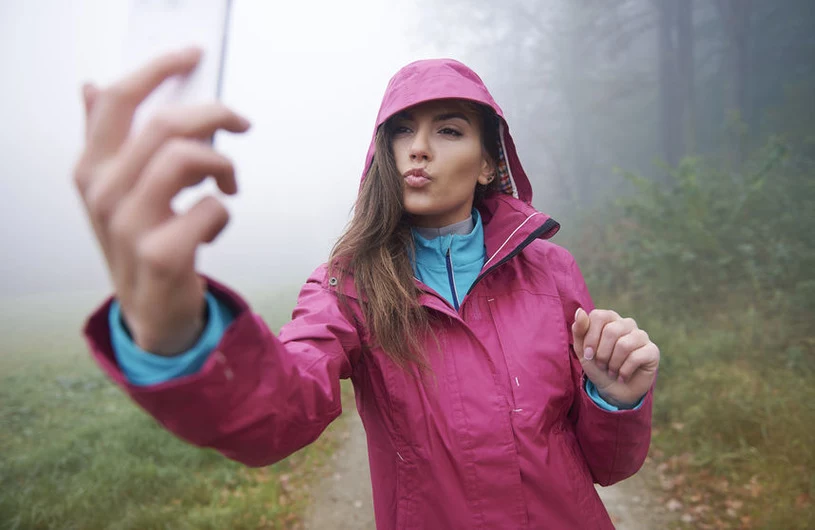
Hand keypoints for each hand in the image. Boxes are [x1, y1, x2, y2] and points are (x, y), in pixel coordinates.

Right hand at [73, 48, 250, 354]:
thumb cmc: (144, 242)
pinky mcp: (161, 254)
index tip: (194, 55)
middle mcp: (104, 193)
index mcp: (92, 169)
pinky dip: (222, 212)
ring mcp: (129, 224)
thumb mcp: (118, 191)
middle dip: (215, 115)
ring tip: (228, 185)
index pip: (119, 100)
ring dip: (222, 165)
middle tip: (240, 123)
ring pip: (187, 157)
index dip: (158, 70)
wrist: (151, 312)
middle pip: (165, 124)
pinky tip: (211, 227)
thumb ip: (107, 140)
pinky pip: (210, 208)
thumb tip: (92, 87)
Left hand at [571, 308, 658, 407]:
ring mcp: (641, 336)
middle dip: (602, 354)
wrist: (612, 390)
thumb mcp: (583, 350)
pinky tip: (622, 376)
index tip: (588, 354)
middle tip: (601, 365)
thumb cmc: (597, 366)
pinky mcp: (652, 351)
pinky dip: (624, 371)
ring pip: (624, 345)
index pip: (598, 316)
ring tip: (611, 371)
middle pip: (611, 331)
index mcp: (609, 319)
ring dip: (613, 364)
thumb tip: (580, 311)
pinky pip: (636, 357)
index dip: (591, 337)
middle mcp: (627, 324)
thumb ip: (579, 330)